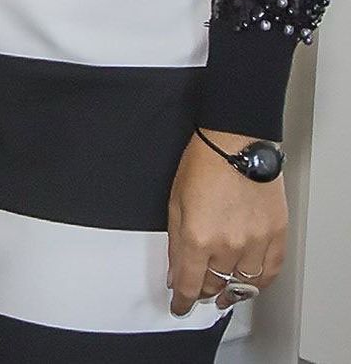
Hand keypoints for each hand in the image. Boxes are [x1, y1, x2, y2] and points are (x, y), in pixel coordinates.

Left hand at [167, 130, 285, 315]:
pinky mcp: (276, 236)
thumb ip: (176, 243)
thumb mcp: (175, 204)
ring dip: (231, 291)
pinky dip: (259, 282)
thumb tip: (176, 272)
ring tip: (223, 294)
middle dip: (204, 292)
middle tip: (199, 293)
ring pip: (243, 283)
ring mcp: (256, 242)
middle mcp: (228, 246)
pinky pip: (270, 272)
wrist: (236, 145)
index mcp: (198, 238)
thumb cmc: (202, 166)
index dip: (183, 301)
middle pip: (216, 285)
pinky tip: (249, 284)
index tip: (179, 306)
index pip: (190, 284)